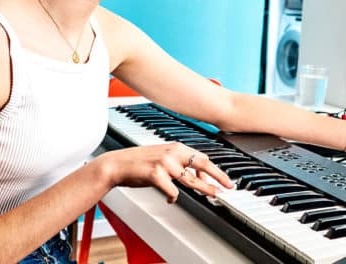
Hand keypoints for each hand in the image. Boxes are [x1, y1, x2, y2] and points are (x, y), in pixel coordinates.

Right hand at [102, 142, 233, 202]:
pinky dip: (173, 197)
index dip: (214, 170)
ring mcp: (165, 163)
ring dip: (204, 188)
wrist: (117, 164)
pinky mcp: (156, 174)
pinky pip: (172, 190)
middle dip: (218, 176)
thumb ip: (180, 165)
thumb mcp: (163, 158)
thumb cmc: (140, 163)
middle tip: (228, 186)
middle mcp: (173, 152)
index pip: (202, 157)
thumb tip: (197, 178)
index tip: (224, 178)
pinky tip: (170, 198)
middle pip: (202, 164)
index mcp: (176, 147)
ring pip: (191, 179)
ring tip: (213, 194)